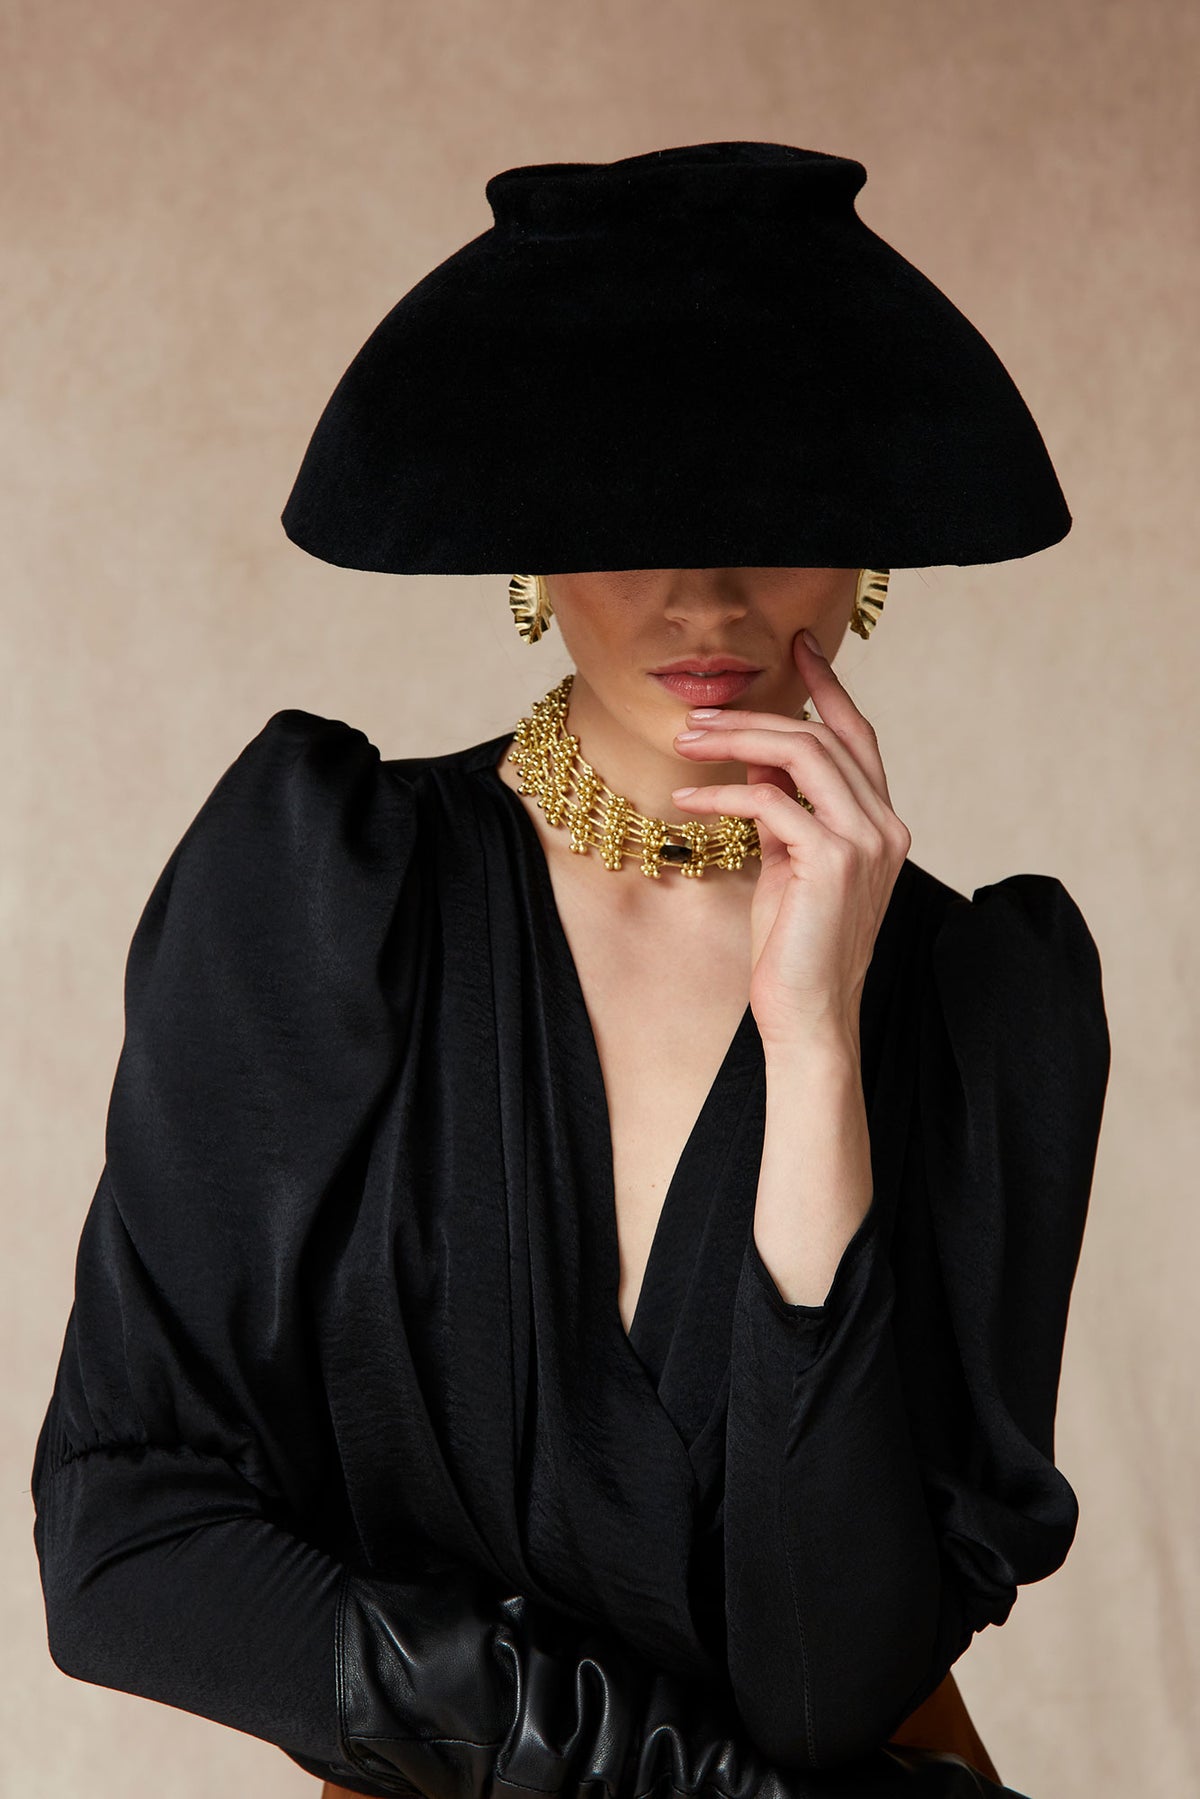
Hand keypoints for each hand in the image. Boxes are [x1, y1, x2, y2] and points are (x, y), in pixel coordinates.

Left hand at [672, 628, 910, 1050]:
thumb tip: (757, 761)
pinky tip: (688, 801)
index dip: (829, 688)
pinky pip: (771, 802)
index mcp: (880, 824)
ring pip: (802, 754)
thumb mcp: (787, 864)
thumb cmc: (793, 949)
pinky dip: (723, 794)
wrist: (809, 1018)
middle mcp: (885, 826)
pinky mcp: (833, 862)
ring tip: (685, 742)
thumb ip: (783, 812)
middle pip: (822, 737)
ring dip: (736, 739)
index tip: (800, 648)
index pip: (858, 737)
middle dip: (756, 714)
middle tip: (698, 715)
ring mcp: (865, 842)